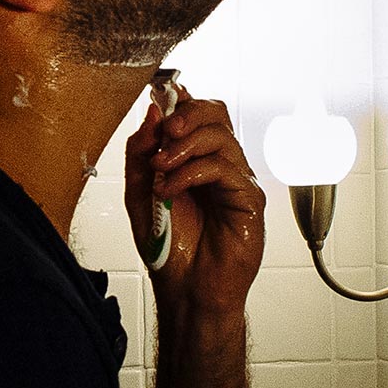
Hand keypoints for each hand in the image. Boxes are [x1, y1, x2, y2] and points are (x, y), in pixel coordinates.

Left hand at [124, 92, 264, 323]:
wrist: (186, 289)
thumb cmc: (169, 247)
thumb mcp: (139, 193)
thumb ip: (141, 153)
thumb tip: (151, 113)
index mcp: (196, 158)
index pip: (197, 113)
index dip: (179, 100)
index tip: (158, 98)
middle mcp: (220, 164)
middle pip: (216, 113)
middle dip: (186, 114)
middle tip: (164, 133)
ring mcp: (237, 180)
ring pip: (220, 136)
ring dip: (182, 148)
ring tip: (160, 171)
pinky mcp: (248, 198)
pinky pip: (224, 168)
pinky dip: (190, 174)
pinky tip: (170, 191)